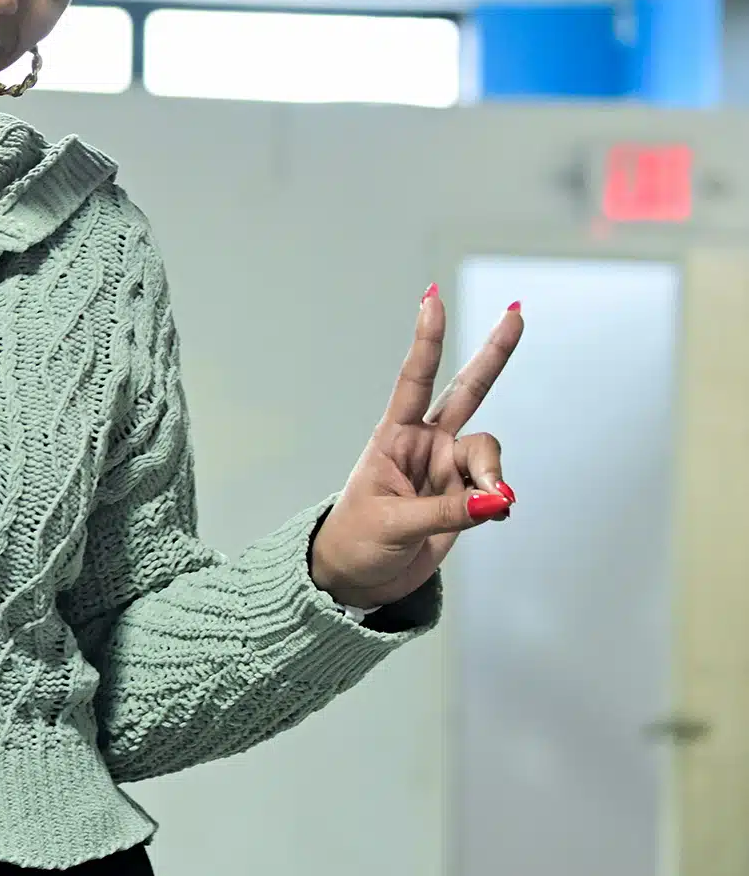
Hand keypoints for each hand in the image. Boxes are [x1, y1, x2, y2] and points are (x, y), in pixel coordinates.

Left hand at [311, 286, 523, 607]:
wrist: (359, 577)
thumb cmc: (358, 542)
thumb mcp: (393, 524)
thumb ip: (448, 512)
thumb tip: (497, 499)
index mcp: (393, 437)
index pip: (414, 380)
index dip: (427, 341)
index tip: (432, 298)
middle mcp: (425, 444)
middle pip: (468, 390)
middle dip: (493, 353)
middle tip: (516, 313)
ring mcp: (448, 468)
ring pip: (489, 453)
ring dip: (495, 476)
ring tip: (493, 504)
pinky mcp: (465, 495)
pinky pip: (495, 489)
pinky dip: (498, 499)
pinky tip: (493, 512)